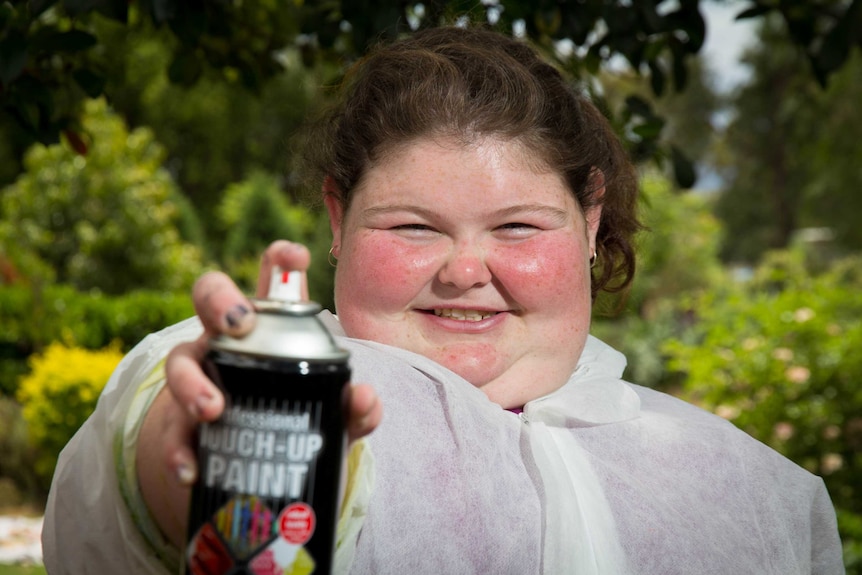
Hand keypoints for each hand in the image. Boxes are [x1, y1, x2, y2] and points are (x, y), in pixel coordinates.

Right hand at [136, 241, 381, 546]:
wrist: (247, 461)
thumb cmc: (292, 414)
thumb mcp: (324, 411)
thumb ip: (351, 408)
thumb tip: (363, 398)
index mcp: (267, 324)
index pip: (272, 278)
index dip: (281, 259)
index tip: (294, 256)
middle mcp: (225, 338)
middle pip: (209, 296)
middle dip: (220, 300)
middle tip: (238, 324)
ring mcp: (197, 373)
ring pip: (179, 361)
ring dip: (192, 383)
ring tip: (213, 409)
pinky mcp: (177, 420)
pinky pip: (170, 428)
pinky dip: (178, 450)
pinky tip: (190, 470)